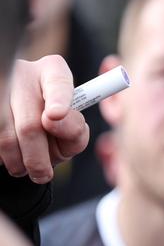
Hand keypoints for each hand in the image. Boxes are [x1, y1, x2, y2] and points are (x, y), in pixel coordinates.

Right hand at [0, 56, 88, 183]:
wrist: (23, 126)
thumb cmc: (57, 129)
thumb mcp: (73, 131)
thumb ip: (75, 131)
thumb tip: (53, 121)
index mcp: (54, 71)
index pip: (58, 82)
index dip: (58, 100)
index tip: (55, 116)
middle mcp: (24, 72)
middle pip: (30, 124)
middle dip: (37, 158)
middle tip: (43, 174)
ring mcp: (1, 84)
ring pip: (5, 135)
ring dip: (16, 160)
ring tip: (25, 167)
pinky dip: (2, 156)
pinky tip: (9, 156)